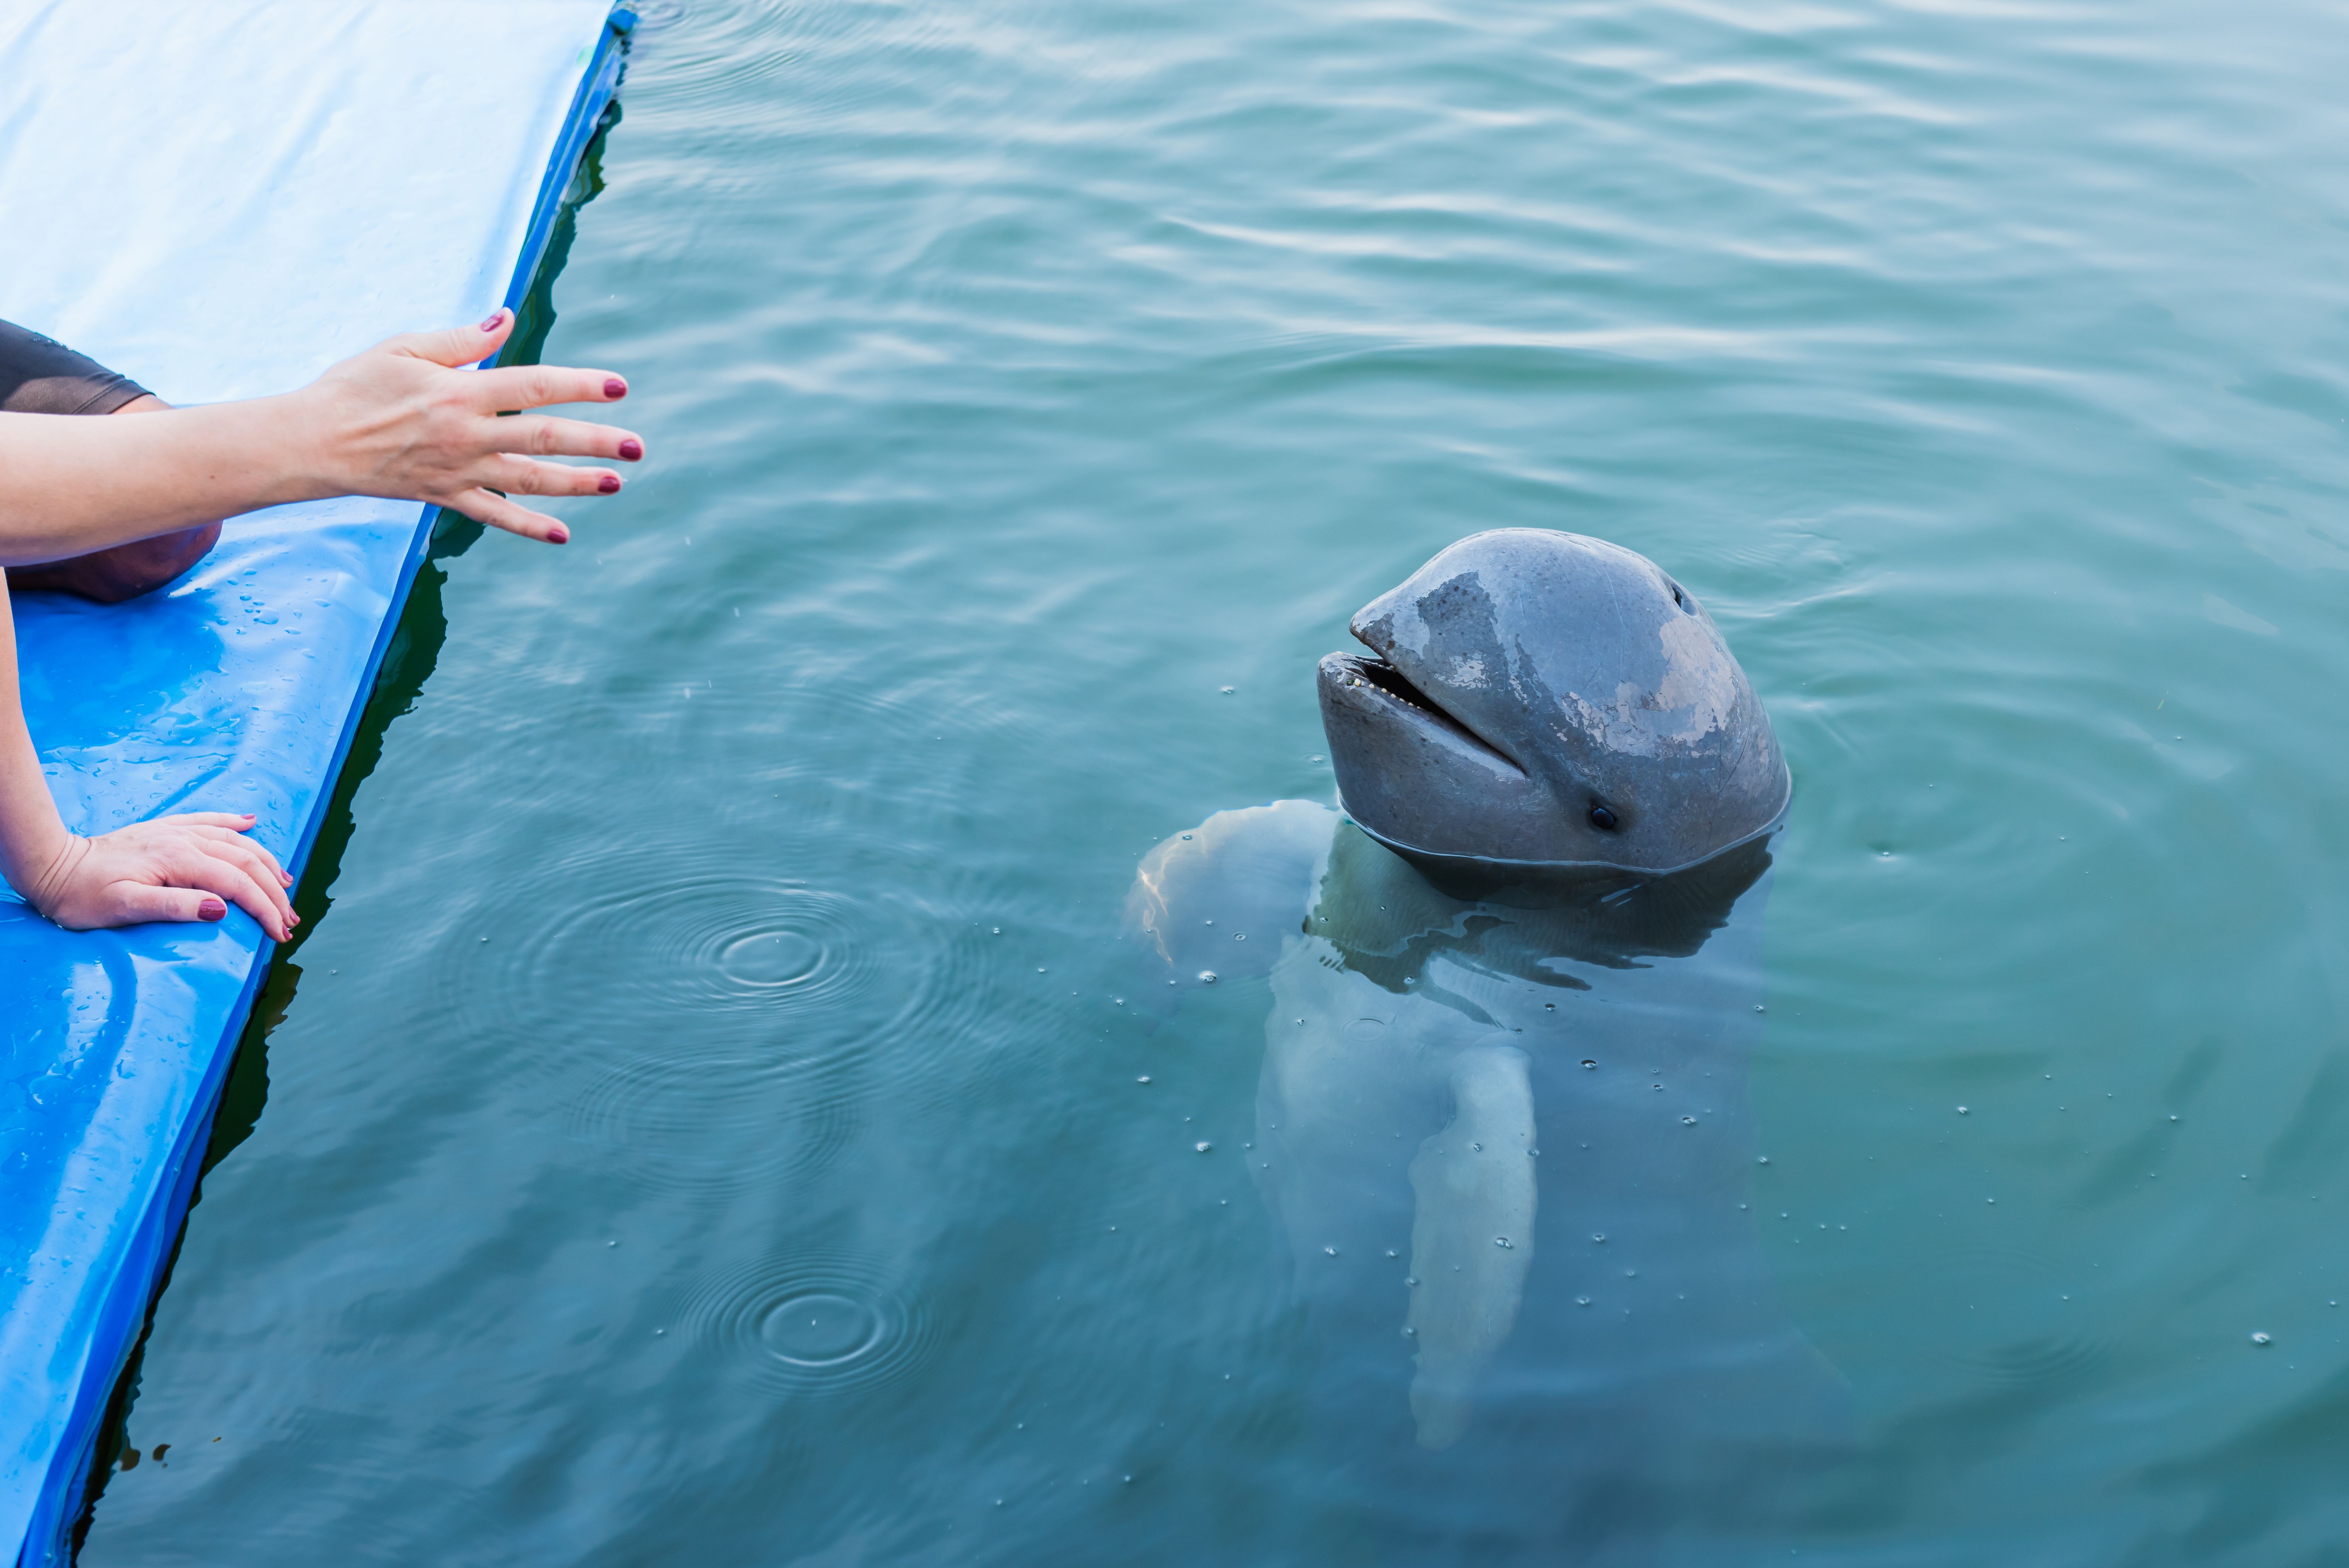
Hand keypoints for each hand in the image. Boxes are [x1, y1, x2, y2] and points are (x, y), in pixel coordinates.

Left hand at [27, 811, 296, 940]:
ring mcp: (177, 832)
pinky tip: (250, 823)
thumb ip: (174, 906)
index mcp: (180, 860)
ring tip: (285, 885)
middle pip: (247, 862)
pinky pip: (210, 821)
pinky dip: (234, 823)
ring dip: (266, 863)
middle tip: (289, 920)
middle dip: (275, 892)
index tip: (280, 934)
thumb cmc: (85, 895)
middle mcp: (185, 840)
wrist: (54, 867)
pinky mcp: (166, 829)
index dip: (265, 909)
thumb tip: (222, 908)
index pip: (238, 884)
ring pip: (237, 842)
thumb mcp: (124, 908)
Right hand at [294, 309, 644, 543]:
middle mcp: (465, 434)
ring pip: (529, 480)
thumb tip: (506, 318)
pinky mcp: (444, 495)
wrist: (311, 440)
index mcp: (459, 391)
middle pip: (543, 437)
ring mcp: (457, 469)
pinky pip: (494, 515)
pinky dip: (529, 526)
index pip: (533, 385)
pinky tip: (563, 534)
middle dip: (595, 442)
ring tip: (616, 484)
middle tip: (637, 446)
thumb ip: (462, 339)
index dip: (579, 385)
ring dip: (577, 484)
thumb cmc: (356, 385)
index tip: (619, 386)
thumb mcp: (405, 347)